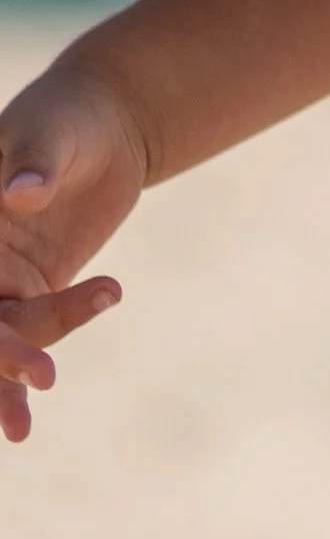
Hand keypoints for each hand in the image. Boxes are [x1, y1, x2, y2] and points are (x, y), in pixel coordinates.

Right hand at [0, 53, 150, 443]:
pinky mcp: (36, 284)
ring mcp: (1, 273)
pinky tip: (71, 347)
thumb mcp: (53, 131)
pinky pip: (34, 327)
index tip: (13, 363)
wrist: (110, 121)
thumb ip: (36, 161)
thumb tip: (20, 191)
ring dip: (11, 376)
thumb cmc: (70, 116)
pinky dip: (46, 345)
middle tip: (24, 412)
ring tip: (25, 422)